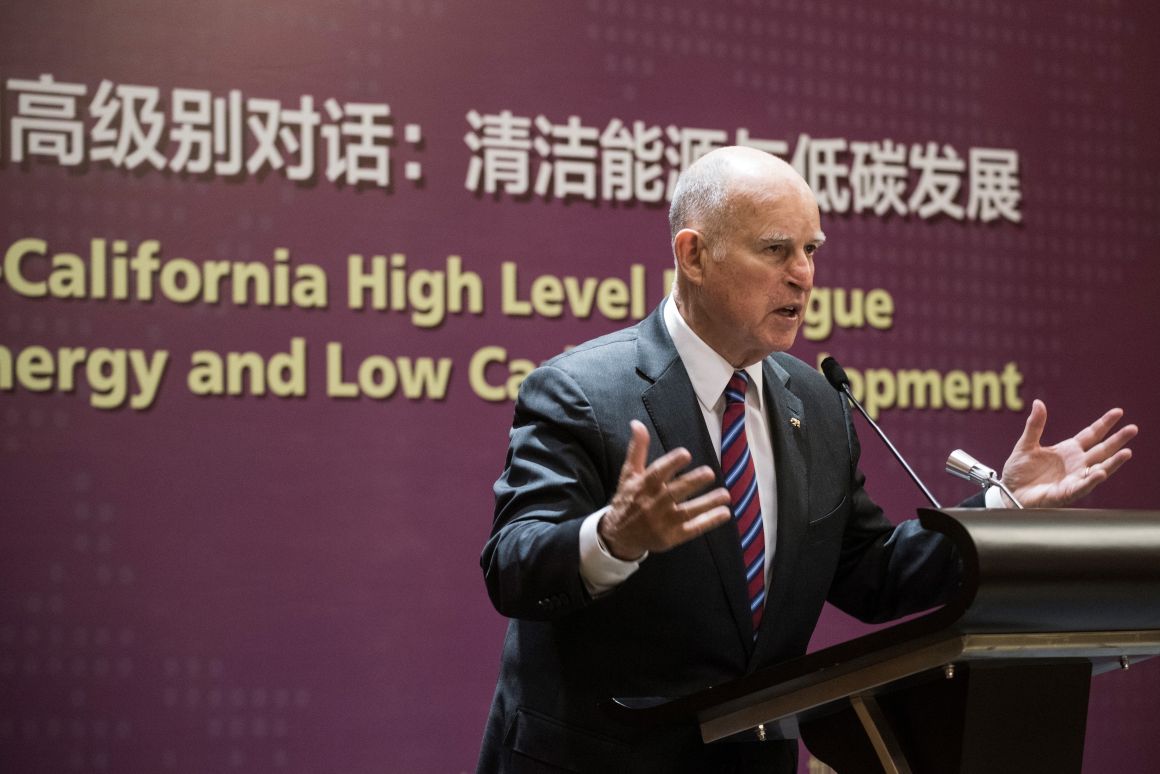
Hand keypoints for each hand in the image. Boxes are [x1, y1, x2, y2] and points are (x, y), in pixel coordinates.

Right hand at [598, 420, 731, 559]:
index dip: (671, 463)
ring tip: (725, 495)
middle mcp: (653, 504)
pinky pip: (693, 529)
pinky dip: (709, 522)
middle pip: (674, 492)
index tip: (686, 454)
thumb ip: (637, 449)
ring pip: (687, 512)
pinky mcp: (672, 537)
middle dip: (692, 483)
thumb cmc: (628, 499)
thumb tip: (637, 424)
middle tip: (710, 473)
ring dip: (707, 503)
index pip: (657, 474)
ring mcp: (663, 523)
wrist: (619, 535)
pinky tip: (724, 513)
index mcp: (643, 486)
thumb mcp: (629, 474)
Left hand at [1000, 399, 1136, 506]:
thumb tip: (1038, 402)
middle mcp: (1076, 463)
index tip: (1118, 412)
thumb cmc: (1019, 470)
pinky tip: (1100, 474)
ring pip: (1099, 469)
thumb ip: (1035, 425)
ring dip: (1113, 463)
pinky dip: (1091, 481)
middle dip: (1117, 440)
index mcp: (1069, 450)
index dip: (1104, 424)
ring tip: (1127, 453)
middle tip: (1133, 429)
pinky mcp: (1066, 493)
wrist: (1009, 492)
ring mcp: (1074, 478)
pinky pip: (1081, 487)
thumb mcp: (1026, 444)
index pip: (1092, 434)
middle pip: (1102, 450)